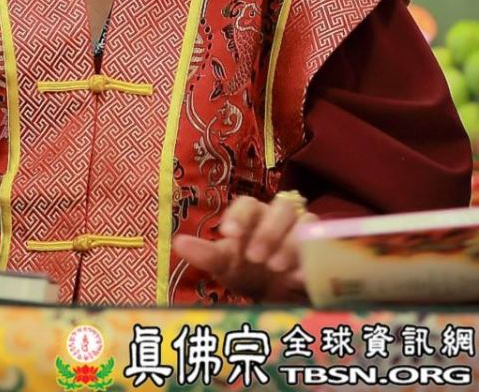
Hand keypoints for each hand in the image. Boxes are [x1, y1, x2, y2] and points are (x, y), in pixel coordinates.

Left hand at [172, 194, 316, 301]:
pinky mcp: (324, 251)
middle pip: (282, 207)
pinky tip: (298, 280)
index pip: (247, 203)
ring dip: (291, 244)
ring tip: (276, 268)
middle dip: (269, 230)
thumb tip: (178, 243)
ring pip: (305, 223)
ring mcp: (305, 232)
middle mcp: (280, 218)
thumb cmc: (248, 274)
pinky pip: (324, 248)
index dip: (239, 215)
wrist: (277, 299)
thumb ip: (205, 255)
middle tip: (255, 256)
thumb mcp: (225, 268)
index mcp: (254, 216)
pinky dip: (311, 263)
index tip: (228, 234)